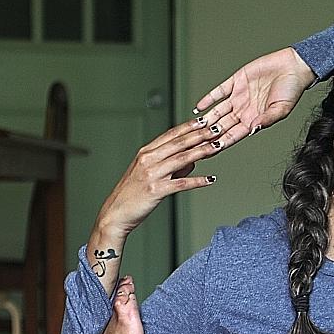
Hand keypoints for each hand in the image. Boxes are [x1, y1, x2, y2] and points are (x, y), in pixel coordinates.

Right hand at [94, 118, 220, 241]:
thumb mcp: (149, 174)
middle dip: (200, 135)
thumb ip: (171, 165)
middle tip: (217, 129)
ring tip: (217, 147)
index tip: (204, 120)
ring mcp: (152, 174)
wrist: (116, 213)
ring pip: (182, 159)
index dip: (189, 126)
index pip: (171, 134)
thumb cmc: (132, 194)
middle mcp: (148, 160)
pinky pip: (181, 184)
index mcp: (145, 153)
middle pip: (179, 143)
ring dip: (202, 152)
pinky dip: (198, 181)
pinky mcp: (156, 190)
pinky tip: (210, 179)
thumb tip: (192, 160)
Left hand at [193, 47, 316, 148]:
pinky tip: (199, 107)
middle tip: (195, 143)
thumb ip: (266, 120)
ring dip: (206, 119)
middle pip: (222, 125)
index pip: (233, 135)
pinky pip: (219, 92)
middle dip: (209, 135)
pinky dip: (208, 99)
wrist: (294, 66)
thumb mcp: (281, 109)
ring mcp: (239, 96)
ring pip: (218, 111)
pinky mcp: (237, 81)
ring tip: (194, 128)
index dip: (221, 143)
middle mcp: (244, 110)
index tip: (209, 151)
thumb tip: (253, 129)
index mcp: (254, 119)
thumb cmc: (292, 89)